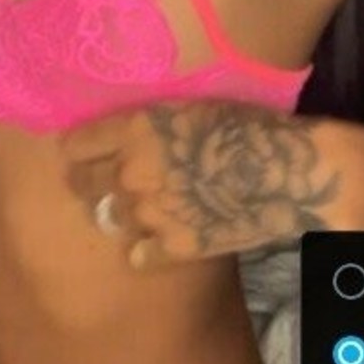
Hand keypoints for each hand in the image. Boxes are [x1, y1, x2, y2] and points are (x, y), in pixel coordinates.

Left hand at [60, 101, 339, 270]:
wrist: (286, 171)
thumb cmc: (245, 127)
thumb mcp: (188, 108)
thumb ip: (149, 124)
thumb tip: (124, 134)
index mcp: (135, 128)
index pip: (78, 143)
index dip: (78, 148)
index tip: (79, 152)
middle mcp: (132, 171)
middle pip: (84, 183)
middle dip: (86, 181)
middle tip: (94, 182)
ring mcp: (150, 213)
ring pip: (113, 217)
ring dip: (122, 212)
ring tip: (138, 208)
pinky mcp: (172, 246)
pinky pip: (138, 254)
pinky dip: (144, 249)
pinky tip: (157, 240)